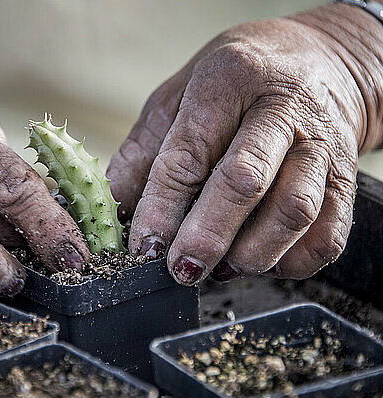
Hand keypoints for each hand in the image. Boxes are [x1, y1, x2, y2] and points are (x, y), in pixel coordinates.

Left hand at [108, 4, 382, 284]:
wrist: (319, 62)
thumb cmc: (235, 83)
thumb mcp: (177, 97)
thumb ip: (144, 152)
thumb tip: (116, 209)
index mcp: (229, 79)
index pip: (189, 153)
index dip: (162, 208)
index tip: (145, 247)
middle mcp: (283, 108)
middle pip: (245, 181)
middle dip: (207, 236)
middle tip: (181, 269)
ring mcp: (322, 144)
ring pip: (294, 212)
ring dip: (251, 253)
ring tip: (219, 267)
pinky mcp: (347, 178)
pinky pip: (327, 235)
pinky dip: (290, 262)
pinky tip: (261, 260)